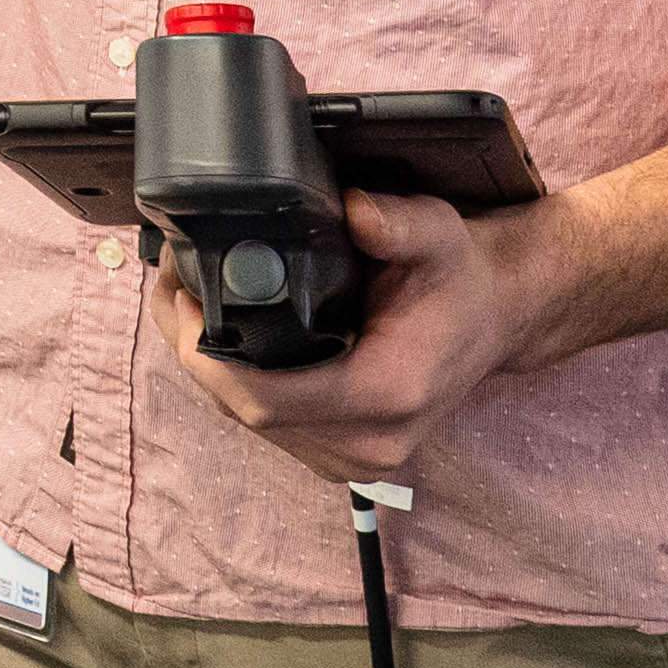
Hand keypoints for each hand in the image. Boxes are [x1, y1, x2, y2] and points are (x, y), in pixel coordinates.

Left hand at [146, 191, 587, 481]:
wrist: (494, 316)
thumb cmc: (461, 278)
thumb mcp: (437, 233)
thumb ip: (395, 223)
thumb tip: (353, 210)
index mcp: (385, 395)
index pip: (266, 401)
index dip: (208, 356)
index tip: (184, 301)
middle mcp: (368, 443)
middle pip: (244, 412)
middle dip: (195, 350)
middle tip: (172, 284)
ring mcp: (354, 457)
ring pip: (250, 422)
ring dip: (210, 366)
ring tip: (187, 300)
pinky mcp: (341, 453)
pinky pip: (269, 424)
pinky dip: (238, 381)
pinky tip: (223, 335)